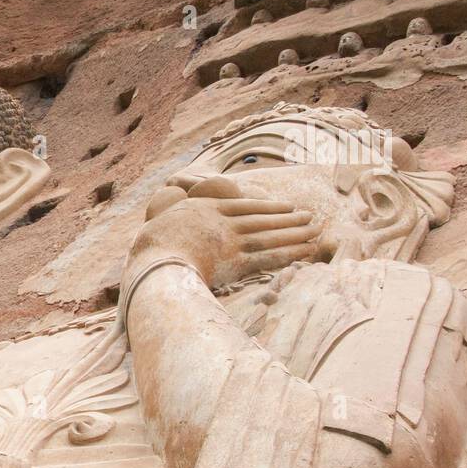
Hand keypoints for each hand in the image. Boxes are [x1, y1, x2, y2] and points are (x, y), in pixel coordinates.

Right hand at [128, 176, 321, 291]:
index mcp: (206, 208)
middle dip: (289, 218)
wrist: (154, 261)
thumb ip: (177, 224)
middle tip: (311, 216)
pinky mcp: (236, 261)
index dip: (268, 207)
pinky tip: (307, 249)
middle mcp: (223, 221)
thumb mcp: (161, 226)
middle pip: (263, 219)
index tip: (286, 207)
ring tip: (316, 230)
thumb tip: (176, 228)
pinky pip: (270, 256)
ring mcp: (231, 240)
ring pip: (271, 235)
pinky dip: (291, 252)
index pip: (244, 205)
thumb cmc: (149, 248)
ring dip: (296, 232)